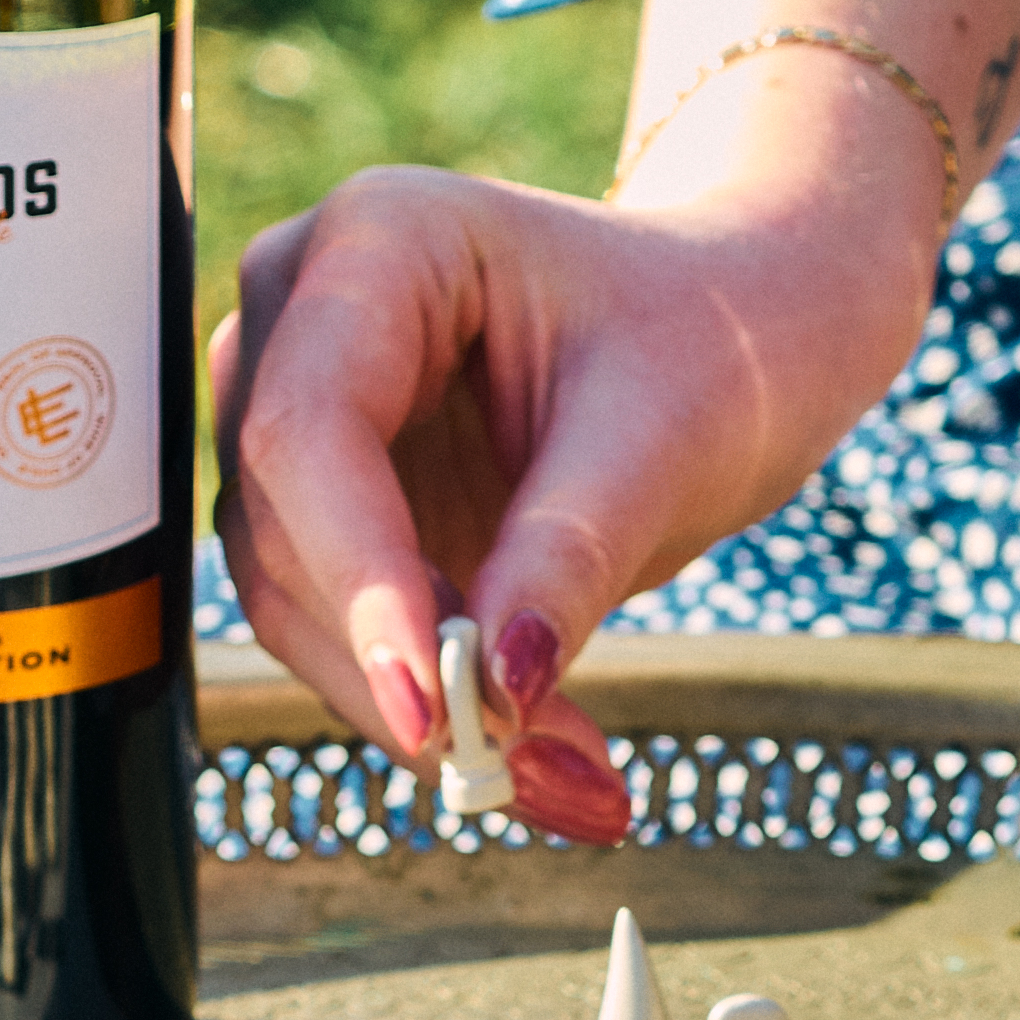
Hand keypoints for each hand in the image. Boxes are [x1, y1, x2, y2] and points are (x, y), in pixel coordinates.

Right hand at [211, 168, 937, 835]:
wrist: (736, 337)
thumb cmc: (711, 336)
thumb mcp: (665, 433)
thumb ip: (569, 552)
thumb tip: (498, 686)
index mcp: (378, 243)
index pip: (311, 427)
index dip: (359, 577)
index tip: (435, 702)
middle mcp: (308, 318)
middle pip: (284, 525)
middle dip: (400, 666)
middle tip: (527, 768)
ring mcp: (305, 414)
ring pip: (290, 596)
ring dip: (415, 707)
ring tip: (563, 776)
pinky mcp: (332, 509)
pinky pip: (337, 628)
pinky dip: (427, 702)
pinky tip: (533, 756)